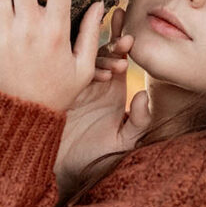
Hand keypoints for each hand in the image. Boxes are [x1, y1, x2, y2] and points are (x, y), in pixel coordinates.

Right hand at [53, 6, 151, 198]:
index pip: (119, 57)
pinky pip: (71, 74)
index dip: (124, 41)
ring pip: (87, 60)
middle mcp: (94, 82)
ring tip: (119, 67)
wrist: (68, 172)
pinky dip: (86, 71)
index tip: (132, 34)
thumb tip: (143, 94)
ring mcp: (76, 85)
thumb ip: (140, 121)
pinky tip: (101, 78)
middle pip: (103, 52)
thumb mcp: (126, 141)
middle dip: (115, 43)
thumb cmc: (97, 157)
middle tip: (126, 42)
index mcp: (112, 88)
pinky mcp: (62, 92)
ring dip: (104, 58)